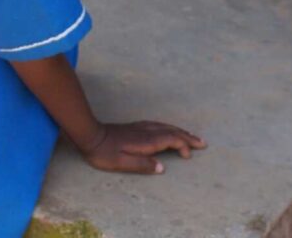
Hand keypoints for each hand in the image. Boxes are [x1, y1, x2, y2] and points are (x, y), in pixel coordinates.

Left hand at [80, 121, 206, 174]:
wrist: (89, 134)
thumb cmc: (103, 152)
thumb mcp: (121, 163)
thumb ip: (142, 165)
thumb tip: (162, 168)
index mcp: (146, 141)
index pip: (171, 140)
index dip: (182, 146)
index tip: (188, 156)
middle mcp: (145, 131)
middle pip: (171, 131)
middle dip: (188, 137)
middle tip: (202, 143)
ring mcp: (140, 127)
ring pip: (165, 126)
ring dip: (180, 131)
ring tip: (191, 136)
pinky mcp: (134, 127)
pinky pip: (158, 125)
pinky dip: (169, 128)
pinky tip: (168, 130)